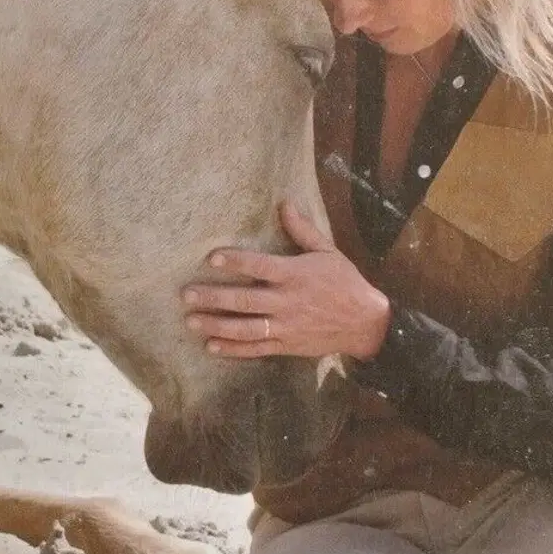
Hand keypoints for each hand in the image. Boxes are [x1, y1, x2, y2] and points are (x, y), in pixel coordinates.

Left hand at [181, 201, 391, 360]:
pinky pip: (257, 349)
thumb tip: (285, 203)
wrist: (366, 323)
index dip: (236, 262)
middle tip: (186, 295)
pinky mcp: (287, 345)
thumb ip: (303, 230)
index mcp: (295, 275)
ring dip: (217, 325)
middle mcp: (287, 301)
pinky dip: (234, 349)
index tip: (211, 258)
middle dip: (214, 298)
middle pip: (245, 300)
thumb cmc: (345, 282)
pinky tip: (211, 346)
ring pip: (246, 328)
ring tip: (191, 321)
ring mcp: (286, 326)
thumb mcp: (327, 252)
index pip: (260, 266)